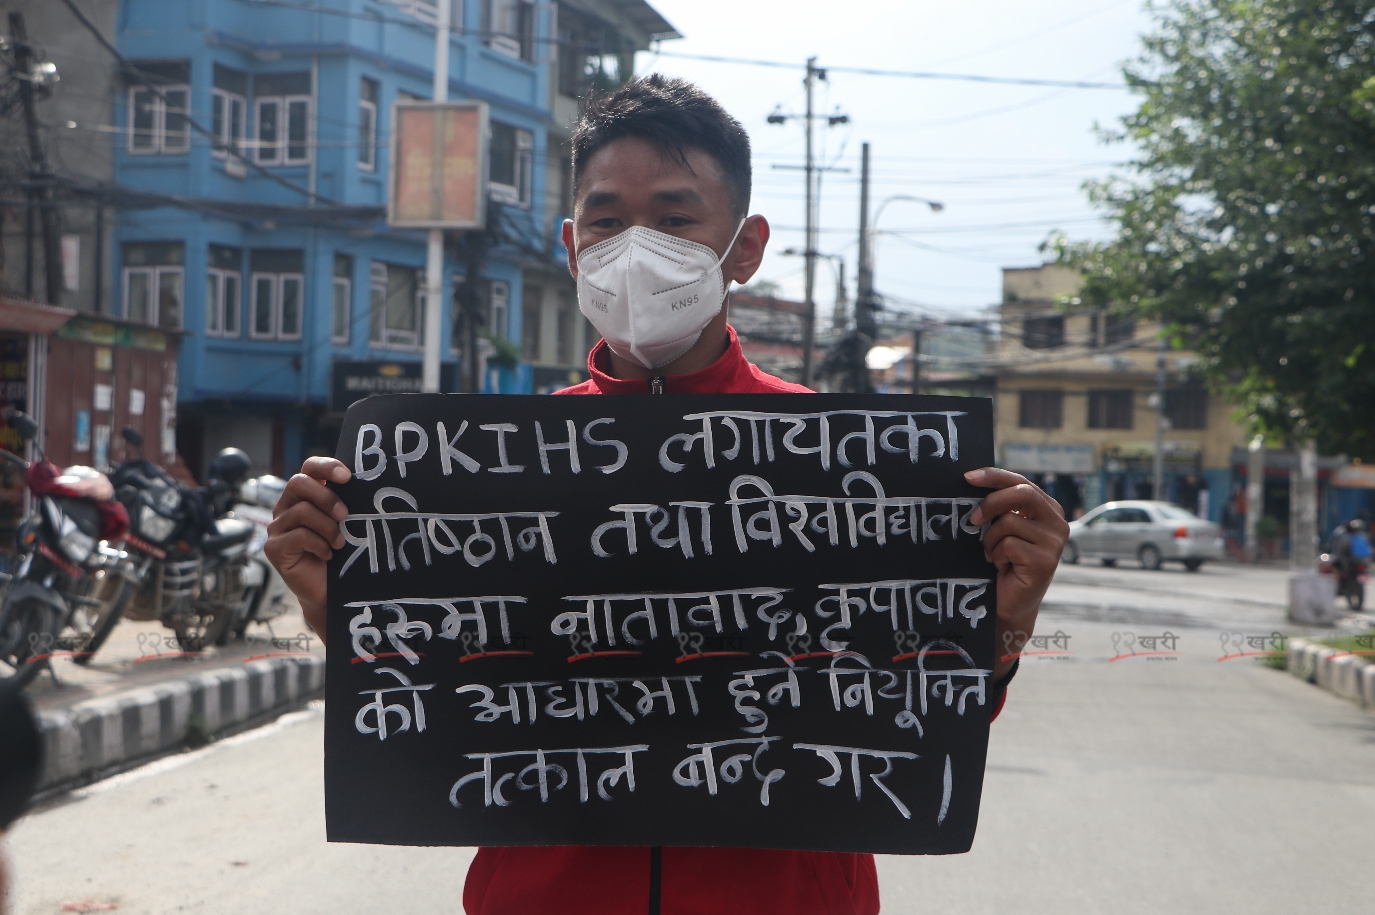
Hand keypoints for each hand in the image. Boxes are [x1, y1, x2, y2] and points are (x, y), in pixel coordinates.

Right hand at [264, 457, 350, 635]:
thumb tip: (365, 484)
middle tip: (345, 515)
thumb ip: (345, 503)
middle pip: (298, 483)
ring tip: (339, 543)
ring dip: (328, 527)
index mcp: (305, 496)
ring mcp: (277, 527)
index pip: (309, 468)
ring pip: (301, 511)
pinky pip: (298, 535)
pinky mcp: (274, 548)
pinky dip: (319, 544)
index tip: (348, 477)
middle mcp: (286, 507)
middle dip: (326, 497)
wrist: (329, 591)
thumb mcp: (345, 524)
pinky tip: (327, 555)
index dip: (326, 466)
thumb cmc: (340, 554)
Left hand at [966, 467, 1069, 678]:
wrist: (1008, 603)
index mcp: (1048, 509)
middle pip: (1021, 493)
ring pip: (1009, 522)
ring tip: (994, 555)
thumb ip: (1000, 506)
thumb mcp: (1002, 528)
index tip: (968, 476)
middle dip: (991, 502)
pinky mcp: (1046, 561)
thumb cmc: (1002, 561)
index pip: (1021, 482)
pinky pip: (1008, 544)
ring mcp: (1055, 542)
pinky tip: (1002, 567)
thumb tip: (973, 480)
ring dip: (991, 540)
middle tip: (972, 519)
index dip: (994, 476)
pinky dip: (996, 555)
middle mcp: (1057, 523)